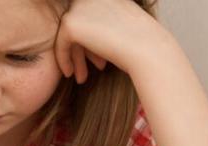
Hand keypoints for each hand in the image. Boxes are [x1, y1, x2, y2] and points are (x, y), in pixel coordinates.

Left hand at [55, 0, 170, 82]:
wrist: (147, 49)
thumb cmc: (140, 43)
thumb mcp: (119, 25)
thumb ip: (101, 22)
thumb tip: (83, 33)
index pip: (88, 16)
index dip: (90, 40)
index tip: (96, 60)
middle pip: (78, 24)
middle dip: (80, 50)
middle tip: (83, 71)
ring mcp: (79, 6)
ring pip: (69, 34)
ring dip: (74, 56)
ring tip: (79, 77)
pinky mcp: (71, 22)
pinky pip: (60, 43)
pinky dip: (63, 59)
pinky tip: (70, 74)